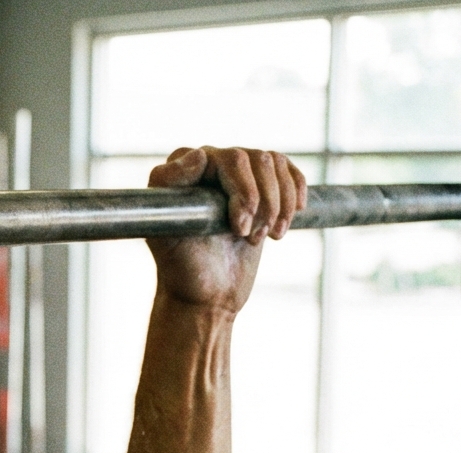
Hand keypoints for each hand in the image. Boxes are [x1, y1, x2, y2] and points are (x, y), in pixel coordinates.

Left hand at [146, 147, 306, 313]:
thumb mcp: (165, 231)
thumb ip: (168, 189)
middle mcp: (209, 161)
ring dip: (278, 205)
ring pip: (274, 164)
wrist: (208, 290)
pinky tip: (291, 217)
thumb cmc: (182, 265)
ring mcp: (236, 172)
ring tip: (265, 237)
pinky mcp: (261, 186)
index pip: (228, 159)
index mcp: (182, 166)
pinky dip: (295, 194)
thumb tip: (201, 154)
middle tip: (250, 237)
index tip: (240, 226)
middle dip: (262, 202)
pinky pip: (287, 171)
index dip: (243, 191)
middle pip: (255, 159)